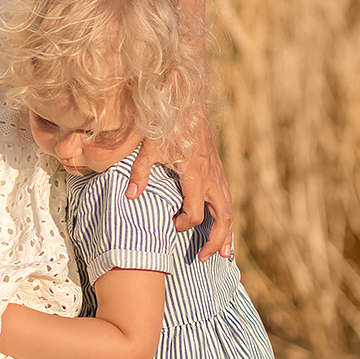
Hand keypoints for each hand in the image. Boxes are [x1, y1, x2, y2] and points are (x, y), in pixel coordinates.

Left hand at [127, 123, 233, 260]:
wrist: (186, 101)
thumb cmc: (167, 124)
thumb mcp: (149, 147)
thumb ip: (140, 172)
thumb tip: (130, 197)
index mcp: (195, 175)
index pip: (194, 213)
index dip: (182, 224)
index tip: (169, 224)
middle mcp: (211, 177)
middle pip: (223, 217)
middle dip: (217, 240)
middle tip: (204, 258)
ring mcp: (217, 173)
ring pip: (229, 209)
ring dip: (227, 232)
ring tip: (225, 253)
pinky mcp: (217, 168)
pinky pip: (227, 198)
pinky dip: (226, 216)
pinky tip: (222, 226)